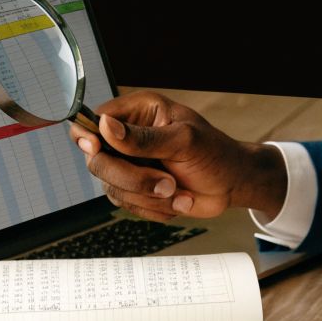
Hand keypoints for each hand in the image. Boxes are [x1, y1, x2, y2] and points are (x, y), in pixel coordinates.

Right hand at [68, 90, 286, 222]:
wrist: (232, 184)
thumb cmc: (215, 153)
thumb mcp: (184, 141)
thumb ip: (144, 138)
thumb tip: (106, 126)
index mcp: (139, 112)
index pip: (97, 119)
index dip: (89, 136)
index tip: (96, 148)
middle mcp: (129, 137)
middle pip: (98, 160)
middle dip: (133, 178)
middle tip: (167, 182)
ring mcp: (130, 165)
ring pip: (112, 187)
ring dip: (149, 196)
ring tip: (179, 191)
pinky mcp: (136, 189)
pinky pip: (127, 205)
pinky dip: (154, 208)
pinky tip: (178, 199)